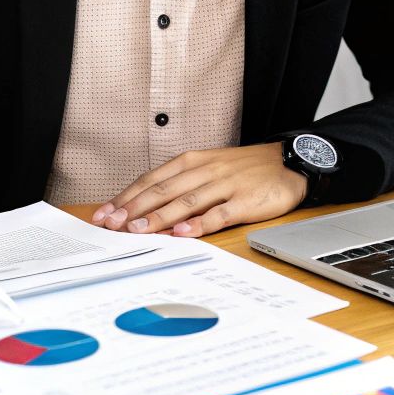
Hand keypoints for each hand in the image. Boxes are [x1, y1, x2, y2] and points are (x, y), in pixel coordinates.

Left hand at [92, 143, 306, 238]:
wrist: (288, 163)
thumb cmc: (245, 169)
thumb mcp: (210, 168)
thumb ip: (182, 185)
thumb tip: (146, 207)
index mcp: (194, 161)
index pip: (153, 179)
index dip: (127, 196)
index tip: (105, 213)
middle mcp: (206, 170)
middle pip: (164, 190)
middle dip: (134, 208)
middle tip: (111, 225)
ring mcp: (226, 184)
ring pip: (187, 201)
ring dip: (160, 217)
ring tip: (137, 230)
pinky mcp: (246, 200)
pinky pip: (220, 213)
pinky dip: (200, 223)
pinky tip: (184, 233)